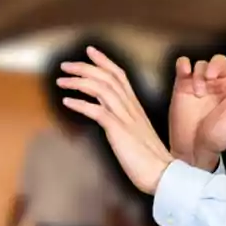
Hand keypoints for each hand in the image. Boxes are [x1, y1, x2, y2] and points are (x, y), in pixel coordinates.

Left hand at [58, 46, 173, 194]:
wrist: (163, 174)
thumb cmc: (150, 160)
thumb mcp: (136, 136)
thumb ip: (124, 124)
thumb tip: (110, 122)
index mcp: (136, 108)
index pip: (120, 76)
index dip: (104, 61)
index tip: (90, 51)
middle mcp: (131, 108)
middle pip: (108, 77)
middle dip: (85, 67)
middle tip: (65, 65)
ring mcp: (126, 118)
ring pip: (102, 89)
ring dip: (79, 82)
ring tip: (61, 81)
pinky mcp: (119, 131)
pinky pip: (98, 111)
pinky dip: (81, 104)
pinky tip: (67, 102)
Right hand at [169, 43, 225, 170]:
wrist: (195, 148)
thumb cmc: (220, 136)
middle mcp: (219, 84)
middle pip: (219, 60)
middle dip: (216, 66)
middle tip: (212, 80)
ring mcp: (200, 84)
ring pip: (202, 63)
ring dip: (201, 73)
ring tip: (199, 91)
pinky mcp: (183, 86)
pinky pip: (183, 65)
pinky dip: (184, 66)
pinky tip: (186, 75)